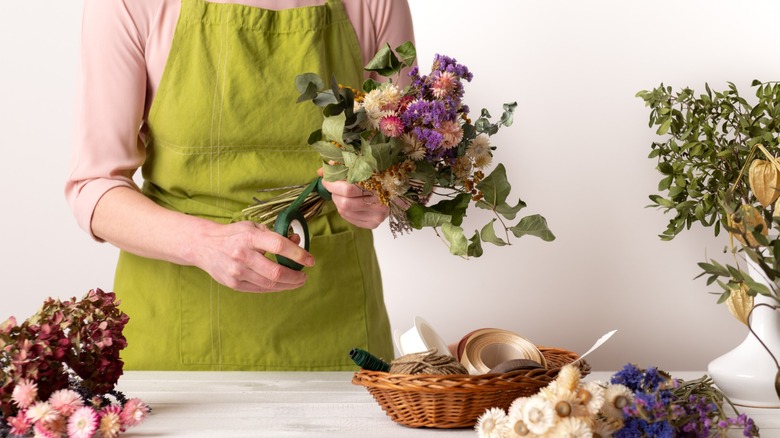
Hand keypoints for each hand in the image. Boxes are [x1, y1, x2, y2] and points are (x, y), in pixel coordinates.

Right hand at [193, 221, 313, 292]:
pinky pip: (260, 289)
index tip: (310, 260)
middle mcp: (242, 255)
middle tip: (304, 276)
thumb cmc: (234, 235)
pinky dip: (275, 288)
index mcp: (249, 237)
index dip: (298, 254)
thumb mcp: (254, 228)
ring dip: (288, 285)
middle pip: (276, 272)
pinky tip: (282, 284)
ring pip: (269, 284)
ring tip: (297, 281)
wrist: (204, 246)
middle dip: (296, 277)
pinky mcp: (234, 284)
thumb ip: (276, 235)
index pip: (279, 245)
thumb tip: (298, 241)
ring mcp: (237, 272)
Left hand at [319, 169, 389, 228]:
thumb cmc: (377, 175)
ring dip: (338, 202)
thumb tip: (320, 172)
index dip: (333, 185)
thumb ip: (341, 168)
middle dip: (334, 194)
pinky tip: (349, 203)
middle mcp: (379, 203)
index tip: (326, 180)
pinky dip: (344, 210)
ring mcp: (377, 215)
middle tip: (334, 187)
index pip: (348, 189)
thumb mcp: (362, 167)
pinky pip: (349, 218)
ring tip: (342, 195)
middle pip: (345, 203)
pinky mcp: (374, 223)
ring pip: (345, 211)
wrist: (395, 189)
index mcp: (378, 185)